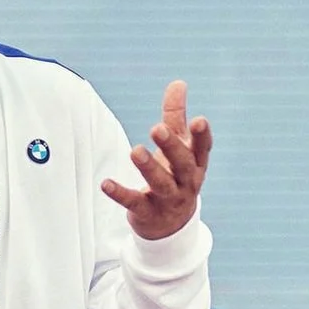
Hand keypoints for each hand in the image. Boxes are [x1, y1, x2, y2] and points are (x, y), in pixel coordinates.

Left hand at [100, 80, 212, 239]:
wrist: (171, 226)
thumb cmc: (175, 176)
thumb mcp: (178, 148)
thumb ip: (175, 117)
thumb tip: (178, 83)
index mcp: (195, 165)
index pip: (202, 150)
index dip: (202, 136)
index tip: (199, 119)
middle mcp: (186, 183)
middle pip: (182, 165)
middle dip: (171, 147)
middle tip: (156, 128)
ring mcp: (168, 200)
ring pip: (161, 184)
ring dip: (148, 168)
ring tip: (135, 151)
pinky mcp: (147, 213)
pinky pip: (134, 203)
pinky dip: (120, 194)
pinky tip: (106, 184)